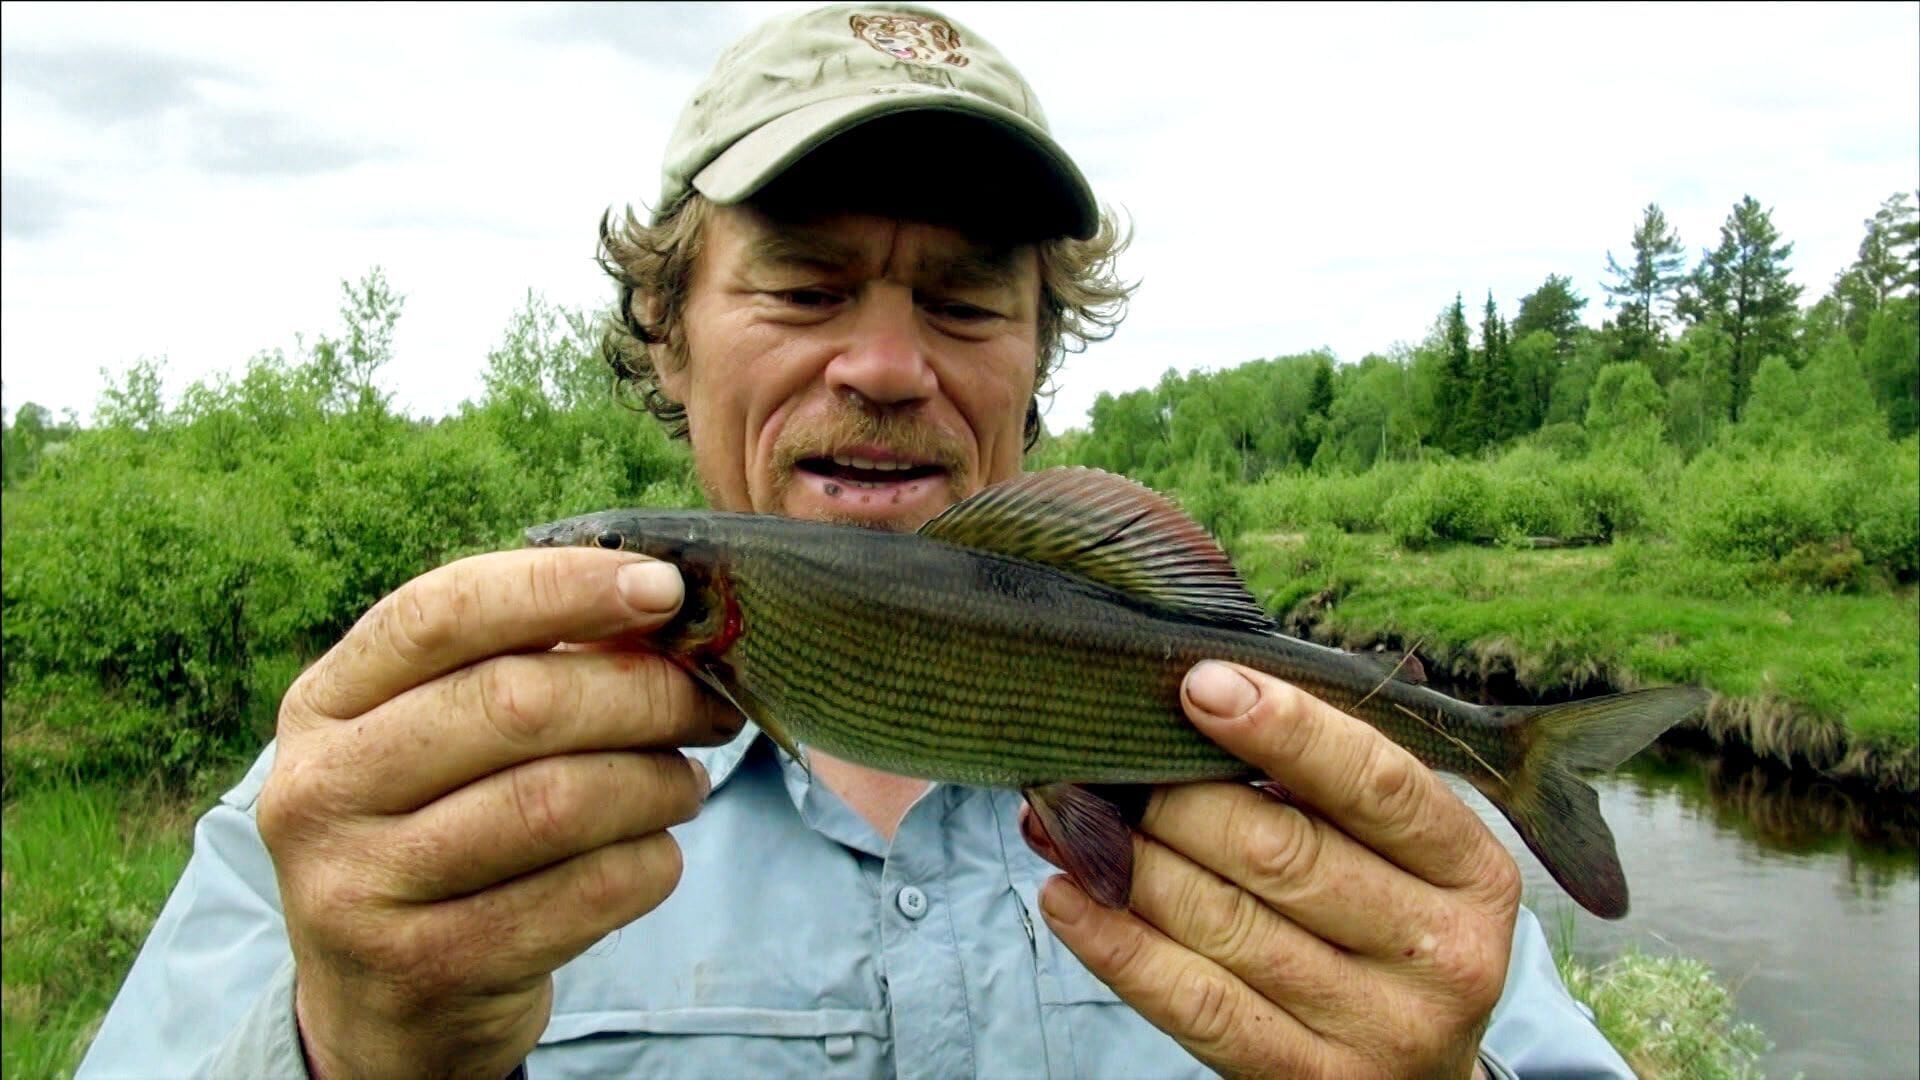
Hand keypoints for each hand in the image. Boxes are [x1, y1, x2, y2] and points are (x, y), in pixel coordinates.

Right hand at [257, 548, 741, 1078]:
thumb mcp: (434, 739)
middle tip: (708, 705)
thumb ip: (521, 666)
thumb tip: (658, 611)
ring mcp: (364, 887)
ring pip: (556, 802)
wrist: (386, 1005)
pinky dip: (648, 862)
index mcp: (323, 704)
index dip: (562, 587)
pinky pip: (585, 893)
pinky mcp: (431, 967)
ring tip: (685, 783)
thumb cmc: (435, 831)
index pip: (442, 613)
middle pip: (515, 703)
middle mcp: (322, 790)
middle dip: (641, 693)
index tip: (662, 588)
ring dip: (655, 783)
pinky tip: (656, 852)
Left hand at [1036, 661, 1520, 1078]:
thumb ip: (1325, 790)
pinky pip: (1197, 1003)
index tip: (1200, 686)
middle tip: (1104, 761)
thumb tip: (1198, 708)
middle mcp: (1441, 953)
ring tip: (1064, 817)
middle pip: (1281, 852)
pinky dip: (1120, 944)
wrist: (1420, 1076)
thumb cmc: (1388, 929)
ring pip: (1226, 922)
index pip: (1374, 781)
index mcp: (1471, 872)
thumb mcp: (1399, 858)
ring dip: (1127, 861)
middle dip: (1174, 799)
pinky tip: (1070, 897)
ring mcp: (1380, 1028)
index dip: (1285, 727)